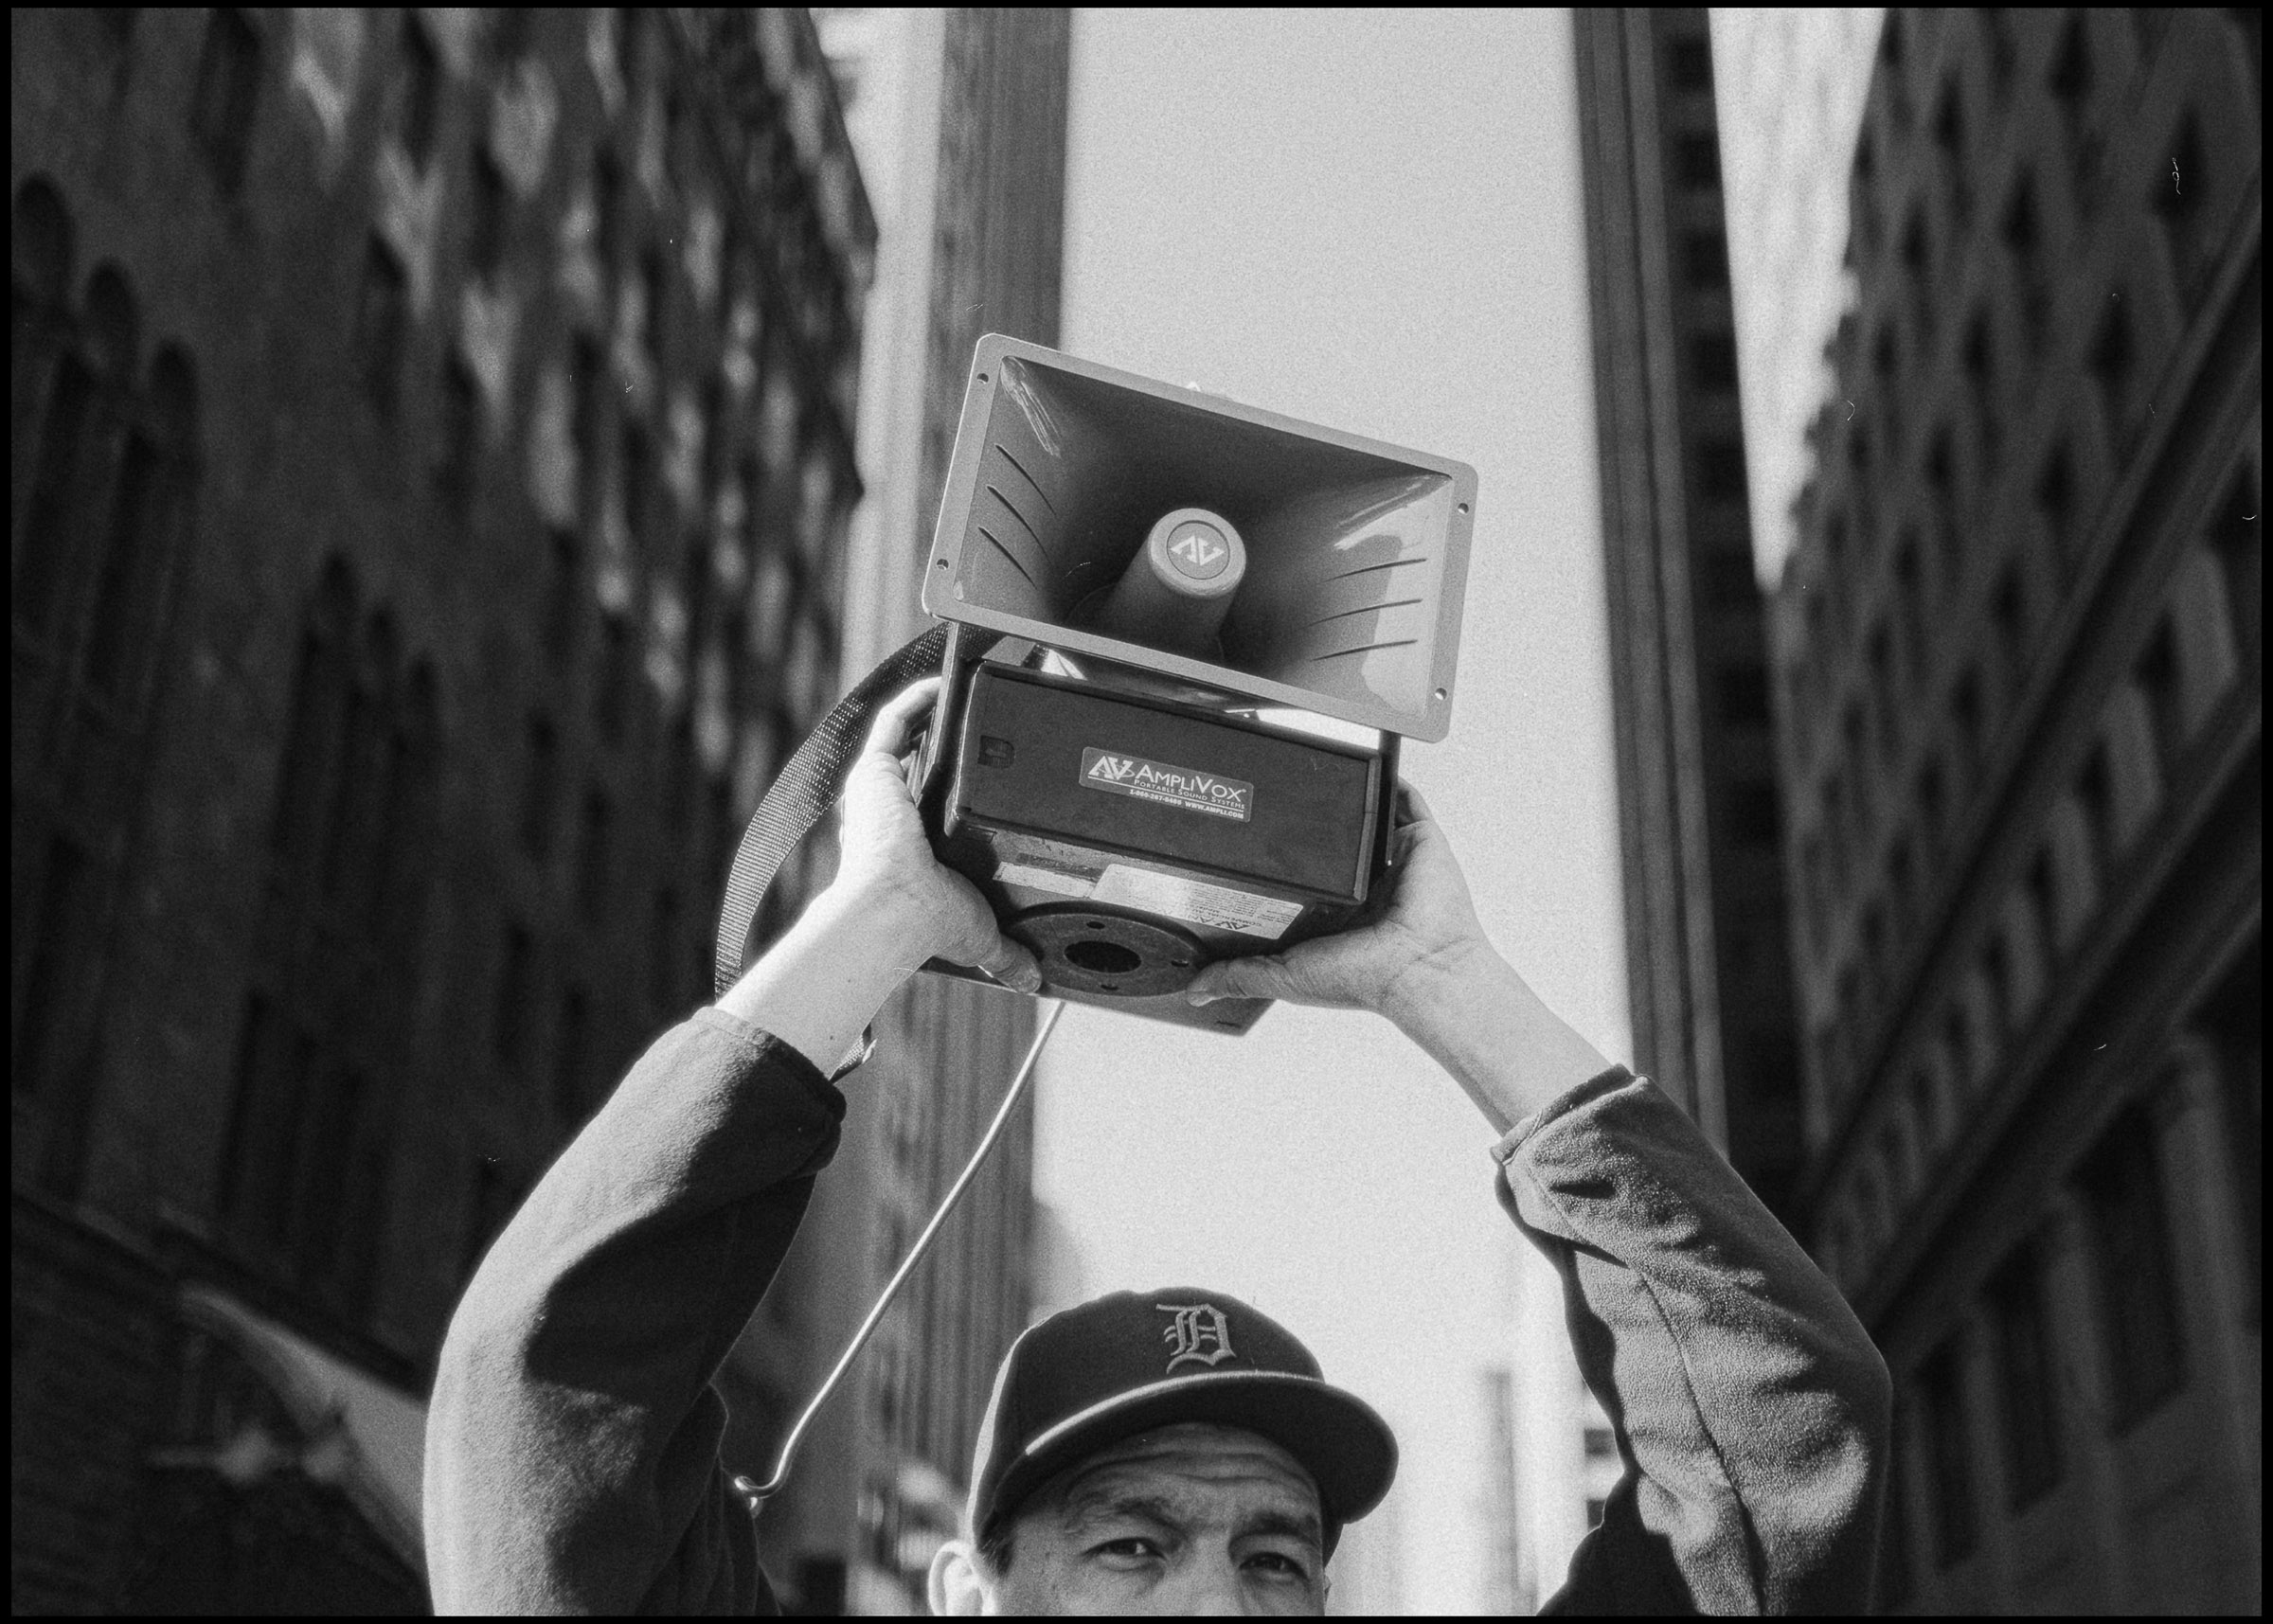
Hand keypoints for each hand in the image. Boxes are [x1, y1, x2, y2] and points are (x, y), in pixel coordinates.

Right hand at [831, 678, 1040, 991]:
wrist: (897, 907)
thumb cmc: (928, 921)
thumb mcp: (981, 936)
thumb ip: (1006, 954)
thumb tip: (1032, 980)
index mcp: (909, 850)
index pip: (925, 810)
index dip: (943, 790)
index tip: (970, 776)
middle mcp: (889, 817)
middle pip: (914, 771)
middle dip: (938, 749)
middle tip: (973, 729)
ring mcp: (880, 792)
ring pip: (901, 742)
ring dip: (927, 717)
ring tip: (960, 695)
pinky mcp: (874, 771)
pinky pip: (892, 721)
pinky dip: (916, 700)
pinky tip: (942, 682)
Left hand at [1182, 784, 1489, 1019]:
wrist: (1418, 966)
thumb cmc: (1365, 977)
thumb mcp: (1285, 978)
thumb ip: (1238, 977)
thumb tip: (1195, 989)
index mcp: (1336, 914)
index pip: (1303, 879)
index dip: (1279, 860)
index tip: (1249, 840)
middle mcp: (1365, 886)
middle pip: (1334, 843)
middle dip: (1309, 822)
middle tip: (1276, 797)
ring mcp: (1393, 862)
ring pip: (1366, 818)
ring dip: (1347, 798)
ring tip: (1316, 775)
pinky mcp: (1420, 841)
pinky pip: (1406, 802)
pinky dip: (1390, 783)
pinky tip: (1368, 767)